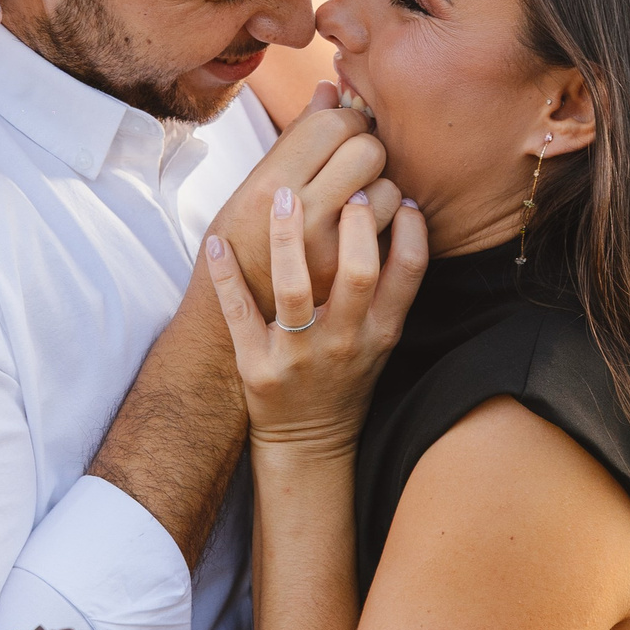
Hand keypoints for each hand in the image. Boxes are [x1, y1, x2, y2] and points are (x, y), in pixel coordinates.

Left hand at [205, 186, 429, 450]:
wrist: (308, 441)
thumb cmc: (347, 375)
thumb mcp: (382, 338)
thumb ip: (391, 286)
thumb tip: (403, 208)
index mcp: (381, 331)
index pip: (409, 270)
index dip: (411, 227)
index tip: (401, 195)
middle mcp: (345, 341)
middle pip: (358, 271)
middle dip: (355, 222)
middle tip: (347, 188)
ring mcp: (299, 355)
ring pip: (294, 286)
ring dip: (287, 236)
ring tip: (285, 195)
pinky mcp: (256, 365)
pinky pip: (237, 312)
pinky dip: (224, 275)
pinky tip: (217, 241)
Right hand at [211, 86, 400, 311]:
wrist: (232, 326)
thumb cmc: (242, 245)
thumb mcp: (250, 189)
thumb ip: (294, 140)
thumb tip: (331, 88)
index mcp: (271, 187)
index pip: (333, 124)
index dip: (346, 118)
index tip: (343, 128)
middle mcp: (303, 219)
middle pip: (367, 152)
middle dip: (367, 146)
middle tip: (357, 159)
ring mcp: (332, 256)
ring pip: (390, 193)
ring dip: (384, 187)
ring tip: (365, 195)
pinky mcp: (354, 283)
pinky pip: (401, 241)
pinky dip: (399, 223)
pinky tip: (385, 221)